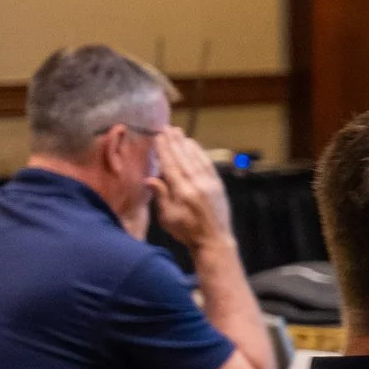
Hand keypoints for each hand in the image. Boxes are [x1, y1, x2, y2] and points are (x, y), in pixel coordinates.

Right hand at [147, 128, 236, 254]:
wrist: (214, 241)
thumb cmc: (187, 231)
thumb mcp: (168, 217)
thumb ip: (161, 196)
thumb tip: (149, 179)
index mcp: (183, 192)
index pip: (171, 166)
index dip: (164, 150)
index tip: (159, 136)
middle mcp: (197, 184)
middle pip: (184, 158)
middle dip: (175, 142)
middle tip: (167, 127)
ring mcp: (210, 183)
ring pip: (196, 159)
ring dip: (187, 144)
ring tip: (179, 132)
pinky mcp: (218, 185)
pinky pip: (208, 165)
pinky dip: (200, 153)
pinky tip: (194, 146)